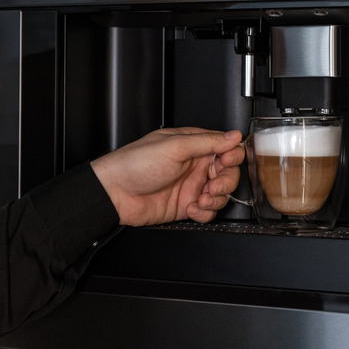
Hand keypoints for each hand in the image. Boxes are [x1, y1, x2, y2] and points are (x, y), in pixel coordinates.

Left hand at [90, 127, 244, 225]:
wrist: (115, 192)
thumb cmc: (136, 164)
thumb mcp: (175, 147)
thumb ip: (207, 141)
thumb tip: (233, 135)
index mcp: (193, 145)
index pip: (225, 148)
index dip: (232, 156)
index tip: (227, 162)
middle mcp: (195, 165)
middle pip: (228, 173)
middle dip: (226, 181)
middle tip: (214, 186)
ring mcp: (191, 186)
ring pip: (220, 194)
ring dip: (216, 199)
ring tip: (201, 199)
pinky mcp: (186, 206)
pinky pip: (208, 211)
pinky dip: (205, 212)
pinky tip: (192, 208)